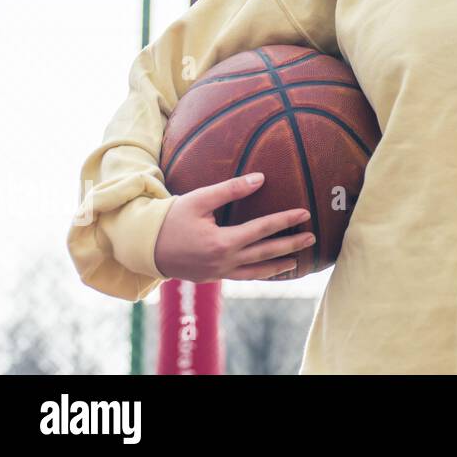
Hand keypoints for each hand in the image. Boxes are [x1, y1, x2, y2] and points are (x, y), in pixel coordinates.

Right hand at [152, 173, 315, 282]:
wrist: (144, 246)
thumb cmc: (170, 218)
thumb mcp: (199, 199)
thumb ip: (230, 189)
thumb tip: (261, 178)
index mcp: (221, 242)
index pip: (262, 230)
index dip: (285, 221)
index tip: (305, 214)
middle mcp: (223, 261)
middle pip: (265, 253)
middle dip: (291, 245)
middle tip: (313, 237)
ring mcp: (218, 273)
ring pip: (256, 271)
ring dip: (279, 266)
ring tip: (298, 261)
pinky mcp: (213, 278)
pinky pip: (243, 276)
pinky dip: (260, 274)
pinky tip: (271, 270)